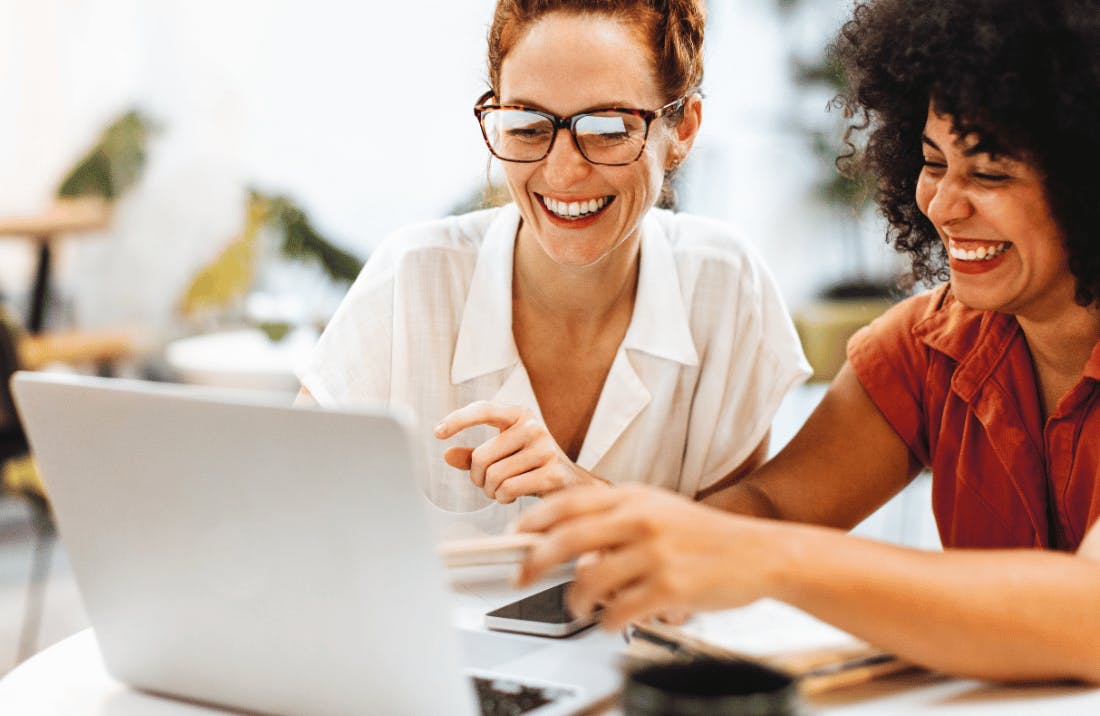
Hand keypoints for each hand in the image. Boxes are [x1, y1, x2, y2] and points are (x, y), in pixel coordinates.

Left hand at [433, 401, 607, 503]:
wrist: (573, 485)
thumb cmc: (532, 466)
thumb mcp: (503, 455)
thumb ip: (474, 454)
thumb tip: (447, 454)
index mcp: (519, 414)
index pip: (484, 410)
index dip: (458, 419)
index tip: (438, 432)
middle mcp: (533, 427)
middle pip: (481, 456)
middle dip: (477, 478)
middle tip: (486, 484)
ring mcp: (545, 449)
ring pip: (494, 476)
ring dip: (491, 491)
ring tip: (502, 490)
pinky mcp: (552, 473)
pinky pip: (509, 489)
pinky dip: (503, 498)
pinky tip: (512, 497)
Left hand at [515, 484, 789, 629]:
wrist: (759, 553)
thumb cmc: (703, 535)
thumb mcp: (657, 509)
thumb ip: (612, 519)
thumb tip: (563, 545)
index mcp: (633, 497)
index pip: (567, 503)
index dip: (532, 520)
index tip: (515, 536)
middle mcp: (640, 520)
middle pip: (565, 540)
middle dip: (532, 562)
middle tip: (520, 578)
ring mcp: (655, 554)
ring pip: (588, 582)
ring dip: (574, 601)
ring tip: (579, 606)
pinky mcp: (669, 589)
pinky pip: (618, 612)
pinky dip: (606, 621)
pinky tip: (611, 620)